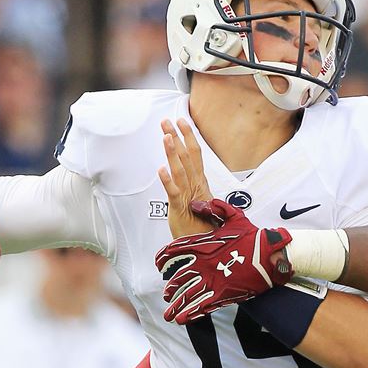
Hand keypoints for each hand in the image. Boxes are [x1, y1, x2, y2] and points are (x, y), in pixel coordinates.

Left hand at [154, 199, 293, 323]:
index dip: (162, 259)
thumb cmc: (253, 236)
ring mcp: (211, 281)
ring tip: (168, 313)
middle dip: (170, 288)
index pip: (174, 252)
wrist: (270, 255)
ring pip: (186, 296)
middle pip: (177, 278)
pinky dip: (189, 314)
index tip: (158, 264)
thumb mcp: (233, 216)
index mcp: (203, 246)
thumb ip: (214, 209)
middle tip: (167, 293)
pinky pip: (201, 306)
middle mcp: (203, 265)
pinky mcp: (222, 295)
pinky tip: (180, 320)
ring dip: (176, 305)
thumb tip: (195, 205)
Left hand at [157, 119, 213, 237]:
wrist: (206, 246)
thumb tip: (192, 176)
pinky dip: (167, 180)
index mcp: (200, 182)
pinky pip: (174, 193)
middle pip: (187, 157)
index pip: (195, 154)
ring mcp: (189, 196)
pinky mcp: (181, 209)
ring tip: (166, 136)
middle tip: (168, 121)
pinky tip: (161, 169)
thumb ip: (196, 187)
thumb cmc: (202, 225)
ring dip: (172, 152)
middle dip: (178, 137)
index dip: (189, 137)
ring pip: (180, 170)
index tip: (182, 121)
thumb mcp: (200, 202)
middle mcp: (196, 186)